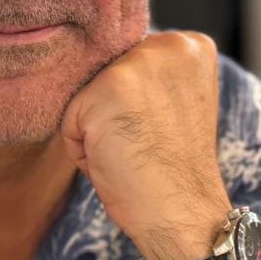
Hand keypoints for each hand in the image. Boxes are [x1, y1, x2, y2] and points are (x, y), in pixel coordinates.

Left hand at [60, 32, 231, 259]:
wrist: (183, 215)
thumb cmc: (172, 170)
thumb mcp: (172, 104)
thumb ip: (147, 76)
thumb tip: (91, 64)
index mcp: (191, 46)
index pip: (127, 58)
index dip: (132, 102)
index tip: (158, 129)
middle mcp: (170, 44)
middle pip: (103, 72)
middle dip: (111, 112)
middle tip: (144, 144)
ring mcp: (139, 64)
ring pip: (84, 94)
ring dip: (94, 129)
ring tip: (128, 152)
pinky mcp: (108, 89)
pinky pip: (69, 119)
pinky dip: (82, 148)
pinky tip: (114, 161)